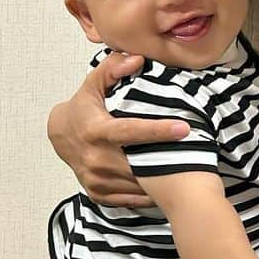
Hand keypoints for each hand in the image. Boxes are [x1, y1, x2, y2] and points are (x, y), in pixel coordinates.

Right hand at [47, 51, 188, 206]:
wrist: (60, 136)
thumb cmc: (82, 108)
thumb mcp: (92, 85)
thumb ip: (113, 69)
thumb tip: (137, 58)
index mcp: (96, 130)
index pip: (131, 131)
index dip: (158, 131)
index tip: (184, 129)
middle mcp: (95, 158)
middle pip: (138, 163)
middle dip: (167, 161)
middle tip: (198, 156)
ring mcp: (96, 179)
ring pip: (136, 185)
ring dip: (160, 180)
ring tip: (186, 172)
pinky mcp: (98, 193)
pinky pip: (129, 199)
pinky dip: (148, 195)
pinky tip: (166, 188)